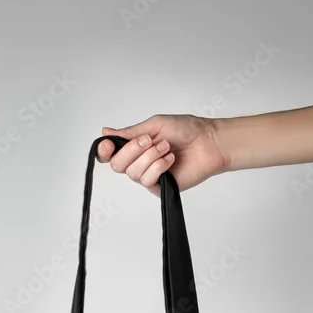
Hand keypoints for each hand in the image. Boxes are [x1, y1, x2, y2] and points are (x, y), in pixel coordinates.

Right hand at [96, 114, 225, 196]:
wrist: (208, 142)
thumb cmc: (186, 130)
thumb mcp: (154, 125)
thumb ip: (130, 132)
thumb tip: (106, 132)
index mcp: (135, 146)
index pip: (110, 153)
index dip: (104, 151)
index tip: (107, 144)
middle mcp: (139, 162)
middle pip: (117, 165)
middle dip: (131, 151)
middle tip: (148, 140)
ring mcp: (148, 175)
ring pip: (133, 173)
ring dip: (150, 157)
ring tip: (167, 148)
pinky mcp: (159, 187)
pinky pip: (147, 180)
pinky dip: (158, 167)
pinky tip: (171, 159)